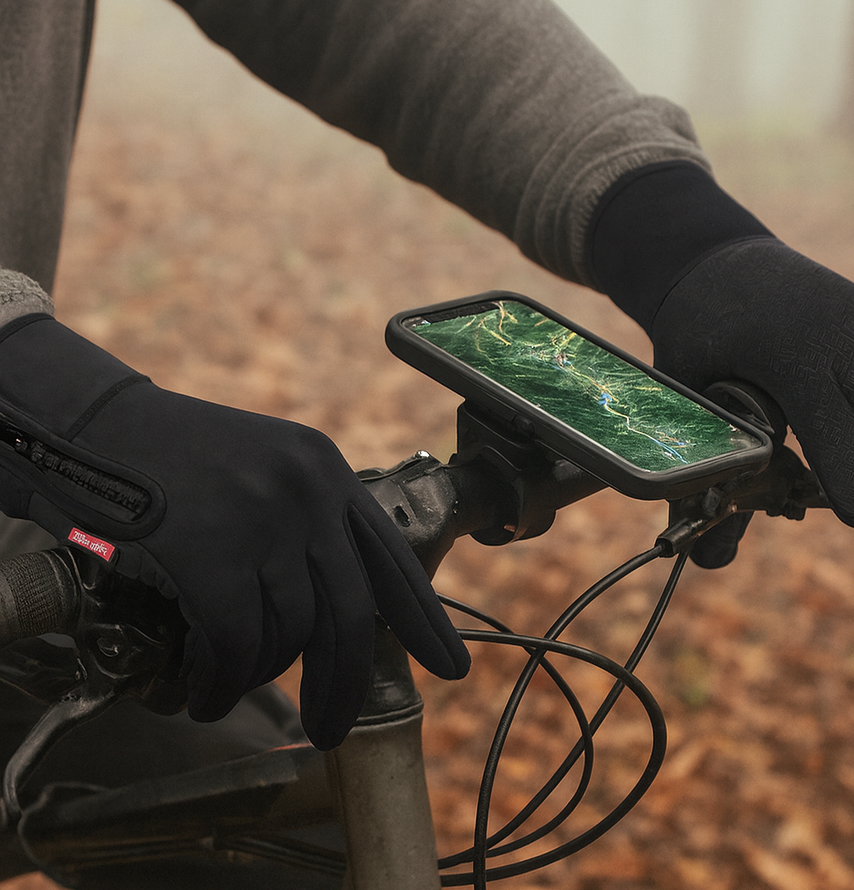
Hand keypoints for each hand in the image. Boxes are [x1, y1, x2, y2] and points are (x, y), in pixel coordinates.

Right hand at [0, 314, 469, 749]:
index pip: (393, 557)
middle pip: (351, 613)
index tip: (451, 666)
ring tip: (229, 684)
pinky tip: (206, 693)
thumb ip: (310, 523)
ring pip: (288, 634)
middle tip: (329, 731)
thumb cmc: (178, 460)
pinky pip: (235, 643)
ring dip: (258, 676)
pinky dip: (222, 681)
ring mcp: (266, 518)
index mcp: (329, 471)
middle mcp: (310, 491)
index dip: (425, 619)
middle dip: (345, 685)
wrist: (98, 427)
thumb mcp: (268, 470)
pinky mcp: (214, 550)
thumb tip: (332, 612)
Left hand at [588, 161, 853, 566]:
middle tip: (822, 495)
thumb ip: (709, 474)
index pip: (832, 421)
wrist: (722, 263)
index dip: (850, 474)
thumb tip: (710, 562)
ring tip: (843, 468)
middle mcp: (840, 332)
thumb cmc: (697, 333)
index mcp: (785, 348)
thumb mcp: (685, 395)